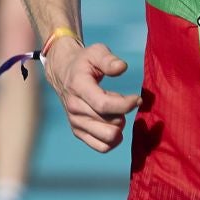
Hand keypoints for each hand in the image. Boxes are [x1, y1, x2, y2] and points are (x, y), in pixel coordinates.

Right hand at [43, 38, 140, 152]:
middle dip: (123, 115)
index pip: (104, 105)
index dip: (125, 104)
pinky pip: (101, 147)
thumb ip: (109, 59)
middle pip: (109, 124)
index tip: (137, 99)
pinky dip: (113, 139)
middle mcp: (75, 108)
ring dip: (119, 127)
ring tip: (117, 112)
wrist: (63, 72)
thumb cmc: (84, 62)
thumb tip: (122, 67)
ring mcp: (76, 122)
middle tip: (124, 102)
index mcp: (79, 87)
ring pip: (107, 138)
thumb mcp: (96, 51)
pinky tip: (114, 124)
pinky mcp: (78, 132)